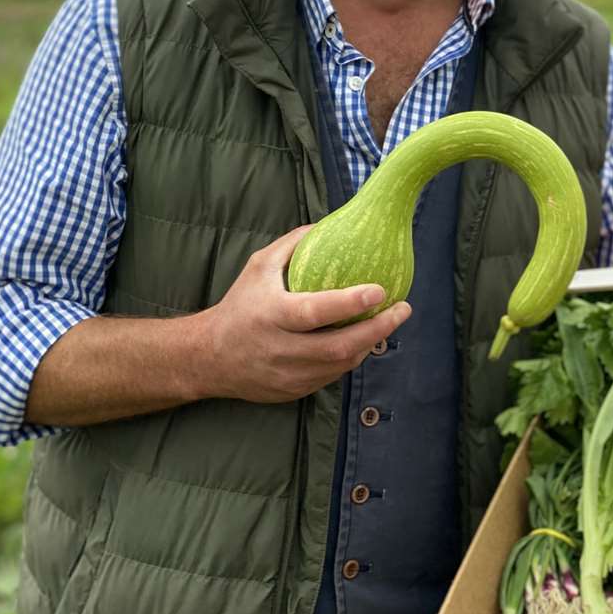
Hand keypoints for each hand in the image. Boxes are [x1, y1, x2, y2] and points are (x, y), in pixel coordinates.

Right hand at [193, 225, 410, 402]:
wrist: (209, 358)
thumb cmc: (241, 304)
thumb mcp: (259, 267)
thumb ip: (294, 244)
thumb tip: (331, 222)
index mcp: (271, 315)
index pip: (315, 311)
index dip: (350, 303)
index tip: (380, 289)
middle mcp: (280, 349)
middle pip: (339, 346)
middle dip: (378, 328)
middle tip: (403, 308)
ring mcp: (289, 375)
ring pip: (341, 364)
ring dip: (371, 343)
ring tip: (390, 320)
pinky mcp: (295, 391)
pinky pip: (333, 375)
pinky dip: (352, 357)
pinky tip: (366, 339)